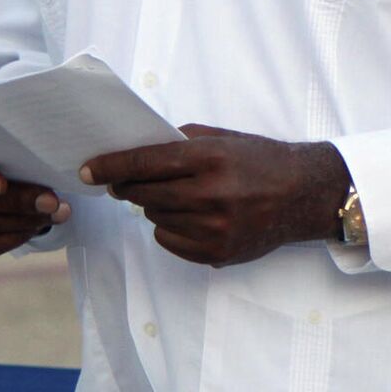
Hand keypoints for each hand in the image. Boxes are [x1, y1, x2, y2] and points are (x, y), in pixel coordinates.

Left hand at [81, 126, 350, 266]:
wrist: (303, 195)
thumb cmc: (259, 160)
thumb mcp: (222, 138)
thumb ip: (179, 142)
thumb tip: (134, 149)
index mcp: (210, 159)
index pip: (145, 163)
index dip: (110, 167)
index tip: (87, 170)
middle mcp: (211, 195)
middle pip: (144, 194)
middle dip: (127, 186)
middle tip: (123, 182)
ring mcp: (215, 229)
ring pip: (155, 218)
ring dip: (154, 206)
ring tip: (176, 196)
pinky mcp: (218, 254)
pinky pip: (169, 241)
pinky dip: (169, 228)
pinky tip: (188, 216)